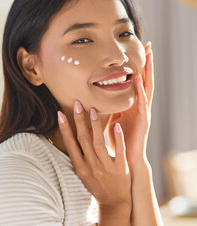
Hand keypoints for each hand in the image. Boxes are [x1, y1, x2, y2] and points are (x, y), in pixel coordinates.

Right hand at [58, 101, 131, 207]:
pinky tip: (117, 125)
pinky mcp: (121, 169)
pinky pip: (119, 151)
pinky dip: (118, 138)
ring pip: (99, 143)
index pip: (70, 144)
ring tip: (93, 109)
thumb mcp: (83, 173)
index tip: (60, 113)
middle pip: (83, 139)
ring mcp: (106, 167)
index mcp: (80, 167)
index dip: (65, 128)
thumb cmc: (96, 185)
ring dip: (95, 125)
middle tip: (77, 103)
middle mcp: (91, 166)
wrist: (114, 202)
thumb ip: (78, 156)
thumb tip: (70, 137)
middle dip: (79, 120)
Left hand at [107, 42, 153, 173]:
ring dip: (148, 72)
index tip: (139, 50)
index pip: (137, 82)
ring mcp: (143, 113)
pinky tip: (139, 80)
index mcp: (133, 105)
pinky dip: (141, 92)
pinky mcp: (143, 122)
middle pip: (145, 81)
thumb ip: (108, 109)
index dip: (138, 66)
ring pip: (147, 88)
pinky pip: (142, 104)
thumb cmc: (120, 141)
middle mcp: (140, 106)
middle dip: (147, 63)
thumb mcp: (112, 120)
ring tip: (149, 55)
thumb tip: (96, 99)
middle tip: (149, 45)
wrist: (128, 161)